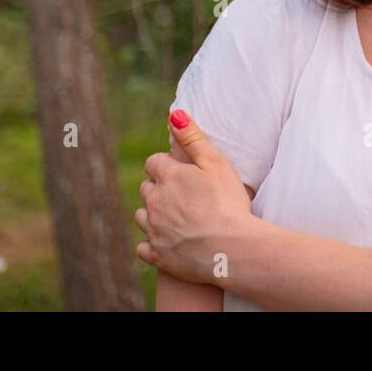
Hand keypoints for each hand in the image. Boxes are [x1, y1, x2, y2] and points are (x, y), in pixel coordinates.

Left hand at [134, 110, 256, 283]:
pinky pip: (144, 247)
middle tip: (182, 194)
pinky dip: (152, 244)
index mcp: (168, 177)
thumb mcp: (216, 163)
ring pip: (142, 217)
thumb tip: (174, 115)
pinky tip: (167, 243)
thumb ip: (193, 138)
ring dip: (153, 215)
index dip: (166, 165)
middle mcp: (154, 202)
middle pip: (146, 189)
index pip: (154, 162)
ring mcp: (153, 230)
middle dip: (159, 188)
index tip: (181, 171)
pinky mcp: (157, 255)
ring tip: (176, 218)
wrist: (229, 249)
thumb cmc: (227, 203)